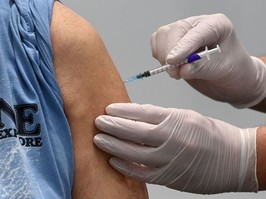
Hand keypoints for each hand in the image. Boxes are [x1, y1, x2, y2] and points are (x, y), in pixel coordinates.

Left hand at [94, 103, 257, 193]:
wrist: (234, 158)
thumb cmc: (211, 134)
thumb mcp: (187, 117)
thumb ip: (162, 118)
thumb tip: (136, 118)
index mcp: (176, 120)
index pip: (142, 113)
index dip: (122, 110)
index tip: (108, 108)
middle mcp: (171, 139)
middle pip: (133, 131)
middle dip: (112, 126)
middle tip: (97, 122)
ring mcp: (170, 159)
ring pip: (134, 152)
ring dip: (113, 145)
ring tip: (98, 139)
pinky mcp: (170, 177)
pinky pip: (143, 172)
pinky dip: (126, 166)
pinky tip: (113, 160)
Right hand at [151, 14, 265, 107]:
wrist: (232, 80)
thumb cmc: (234, 71)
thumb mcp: (222, 70)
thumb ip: (201, 68)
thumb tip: (181, 69)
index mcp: (216, 25)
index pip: (194, 33)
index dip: (182, 47)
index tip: (172, 62)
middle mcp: (198, 26)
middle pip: (173, 32)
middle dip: (170, 53)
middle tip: (175, 72)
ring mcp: (184, 34)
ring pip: (162, 36)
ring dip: (163, 56)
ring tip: (176, 71)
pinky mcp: (174, 44)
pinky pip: (158, 45)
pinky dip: (159, 57)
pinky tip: (172, 67)